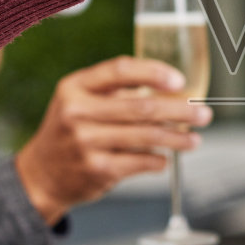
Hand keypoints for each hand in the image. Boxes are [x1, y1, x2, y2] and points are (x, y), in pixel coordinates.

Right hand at [15, 57, 213, 221]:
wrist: (41, 174)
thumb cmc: (71, 130)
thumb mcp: (79, 100)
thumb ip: (116, 91)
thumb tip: (173, 91)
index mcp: (75, 86)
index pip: (120, 70)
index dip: (154, 73)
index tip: (180, 81)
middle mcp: (78, 112)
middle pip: (141, 107)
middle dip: (180, 111)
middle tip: (203, 114)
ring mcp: (86, 142)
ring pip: (146, 137)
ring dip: (177, 138)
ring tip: (195, 139)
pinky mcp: (97, 169)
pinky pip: (141, 162)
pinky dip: (159, 160)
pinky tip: (165, 159)